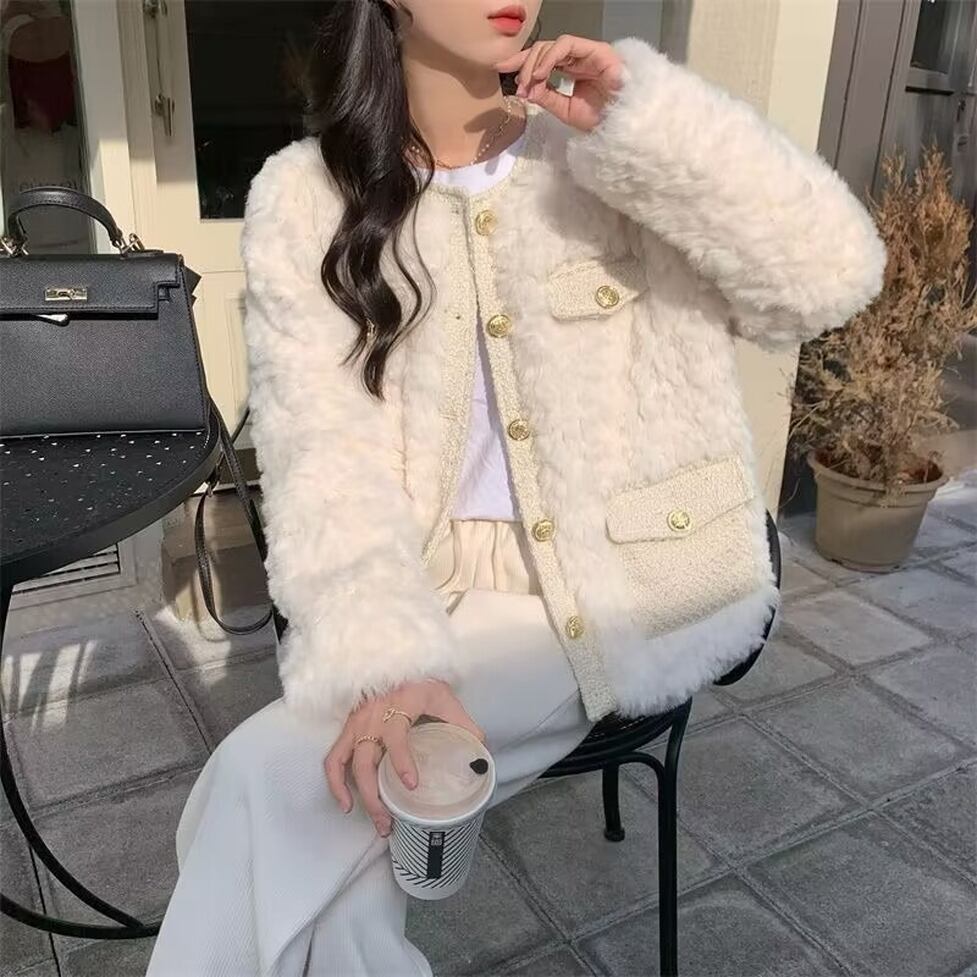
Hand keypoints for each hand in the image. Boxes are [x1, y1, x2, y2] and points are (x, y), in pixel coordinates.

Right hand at [323, 678, 484, 836]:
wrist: (396, 658)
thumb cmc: (420, 680)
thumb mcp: (444, 697)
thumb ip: (461, 723)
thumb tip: (479, 750)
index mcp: (396, 708)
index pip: (395, 737)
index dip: (402, 761)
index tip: (412, 784)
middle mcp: (371, 718)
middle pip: (365, 762)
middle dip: (376, 797)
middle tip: (390, 823)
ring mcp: (356, 724)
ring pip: (346, 765)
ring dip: (358, 796)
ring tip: (376, 821)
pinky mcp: (348, 729)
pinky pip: (334, 759)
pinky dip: (336, 782)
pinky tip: (346, 803)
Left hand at [494, 35, 623, 132]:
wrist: (622, 126)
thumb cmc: (600, 120)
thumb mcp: (565, 110)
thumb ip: (546, 97)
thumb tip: (526, 88)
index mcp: (571, 70)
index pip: (541, 60)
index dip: (521, 63)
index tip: (501, 69)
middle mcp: (577, 58)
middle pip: (543, 49)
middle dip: (525, 64)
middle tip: (518, 85)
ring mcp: (587, 52)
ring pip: (552, 45)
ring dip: (535, 62)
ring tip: (529, 82)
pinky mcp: (597, 50)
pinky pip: (567, 45)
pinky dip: (550, 57)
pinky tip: (541, 73)